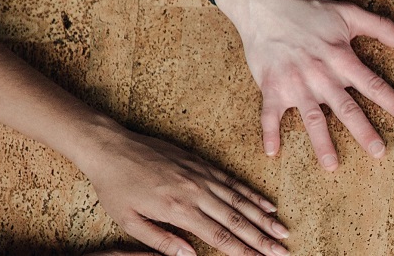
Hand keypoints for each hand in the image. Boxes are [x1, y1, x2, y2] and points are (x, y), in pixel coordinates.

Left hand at [76, 131, 288, 255]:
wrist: (111, 148)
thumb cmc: (116, 187)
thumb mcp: (129, 221)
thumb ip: (161, 240)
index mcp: (179, 210)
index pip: (220, 235)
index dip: (243, 251)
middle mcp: (196, 192)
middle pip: (237, 220)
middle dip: (262, 238)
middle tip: (283, 251)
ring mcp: (202, 176)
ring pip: (241, 200)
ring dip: (264, 218)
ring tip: (282, 231)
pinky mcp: (202, 164)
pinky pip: (233, 181)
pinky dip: (252, 194)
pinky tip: (267, 204)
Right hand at [219, 0, 393, 170]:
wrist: (265, 8)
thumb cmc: (309, 11)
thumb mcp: (347, 13)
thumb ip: (379, 26)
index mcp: (341, 59)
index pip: (372, 84)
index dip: (392, 102)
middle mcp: (320, 76)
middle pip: (346, 109)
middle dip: (364, 132)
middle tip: (379, 152)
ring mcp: (295, 84)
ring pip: (312, 119)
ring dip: (322, 143)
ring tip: (332, 166)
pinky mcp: (271, 88)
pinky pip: (269, 115)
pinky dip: (270, 133)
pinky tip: (273, 152)